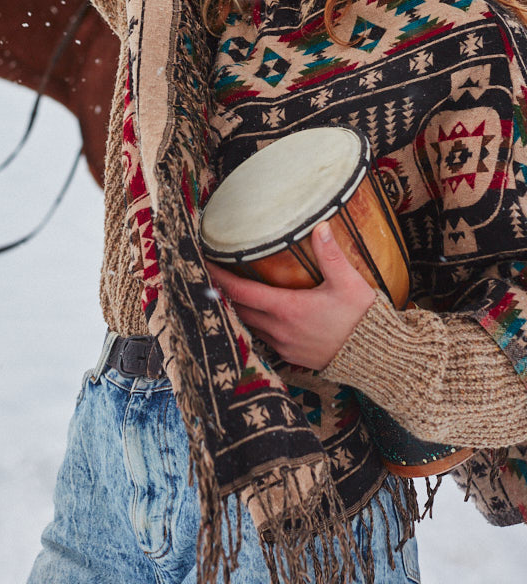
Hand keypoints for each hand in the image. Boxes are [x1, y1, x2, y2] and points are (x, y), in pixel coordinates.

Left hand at [206, 221, 375, 369]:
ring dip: (238, 310)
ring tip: (229, 292)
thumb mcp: (348, 283)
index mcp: (287, 309)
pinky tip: (258, 314)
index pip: (241, 292)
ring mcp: (284, 345)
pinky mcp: (293, 356)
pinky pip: (264, 338)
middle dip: (224, 293)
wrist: (378, 358)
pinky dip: (255, 324)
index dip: (220, 278)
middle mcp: (280, 329)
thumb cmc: (363, 320)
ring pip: (250, 325)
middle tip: (212, 275)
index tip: (206, 265)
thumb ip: (331, 254)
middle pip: (239, 309)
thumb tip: (319, 225)